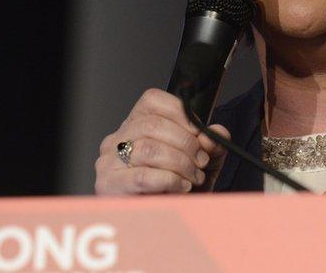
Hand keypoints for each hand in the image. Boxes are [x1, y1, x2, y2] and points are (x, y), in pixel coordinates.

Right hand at [95, 88, 230, 194]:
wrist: (164, 225)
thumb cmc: (176, 190)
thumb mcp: (200, 162)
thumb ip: (210, 144)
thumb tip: (216, 133)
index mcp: (136, 125)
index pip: (152, 100)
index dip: (180, 113)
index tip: (198, 132)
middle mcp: (117, 139)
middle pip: (152, 124)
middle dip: (186, 143)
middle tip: (201, 161)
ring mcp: (109, 161)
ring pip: (149, 148)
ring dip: (180, 163)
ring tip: (193, 178)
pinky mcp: (109, 185)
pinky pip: (142, 176)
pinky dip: (169, 180)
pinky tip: (180, 187)